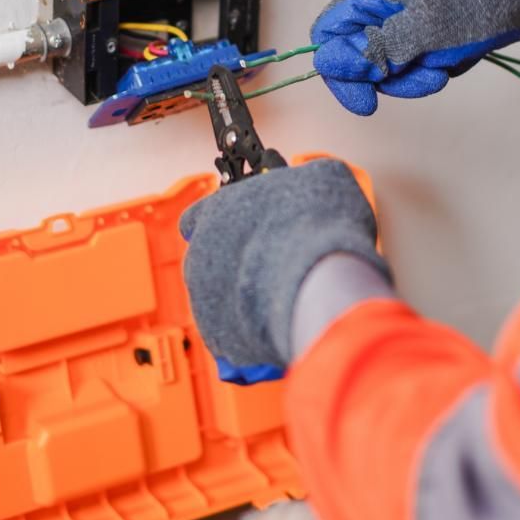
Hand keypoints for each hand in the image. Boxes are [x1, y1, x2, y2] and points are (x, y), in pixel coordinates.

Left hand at [178, 160, 388, 377]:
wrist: (321, 287)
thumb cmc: (318, 229)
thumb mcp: (323, 179)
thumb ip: (303, 180)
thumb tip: (311, 182)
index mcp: (215, 213)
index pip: (197, 215)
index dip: (224, 219)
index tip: (246, 224)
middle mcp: (201, 257)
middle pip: (216, 259)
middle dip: (245, 261)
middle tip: (283, 259)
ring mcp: (206, 301)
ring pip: (226, 298)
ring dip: (252, 296)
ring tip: (292, 293)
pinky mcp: (223, 340)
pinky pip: (240, 333)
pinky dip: (260, 330)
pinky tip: (290, 318)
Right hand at [311, 0, 519, 114]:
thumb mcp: (422, 31)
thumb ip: (374, 50)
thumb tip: (330, 65)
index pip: (327, 35)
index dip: (341, 72)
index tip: (368, 101)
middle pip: (361, 54)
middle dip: (395, 75)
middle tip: (432, 77)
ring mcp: (403, 8)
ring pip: (391, 60)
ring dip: (420, 71)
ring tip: (451, 62)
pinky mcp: (425, 19)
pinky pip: (416, 54)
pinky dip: (435, 61)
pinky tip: (459, 52)